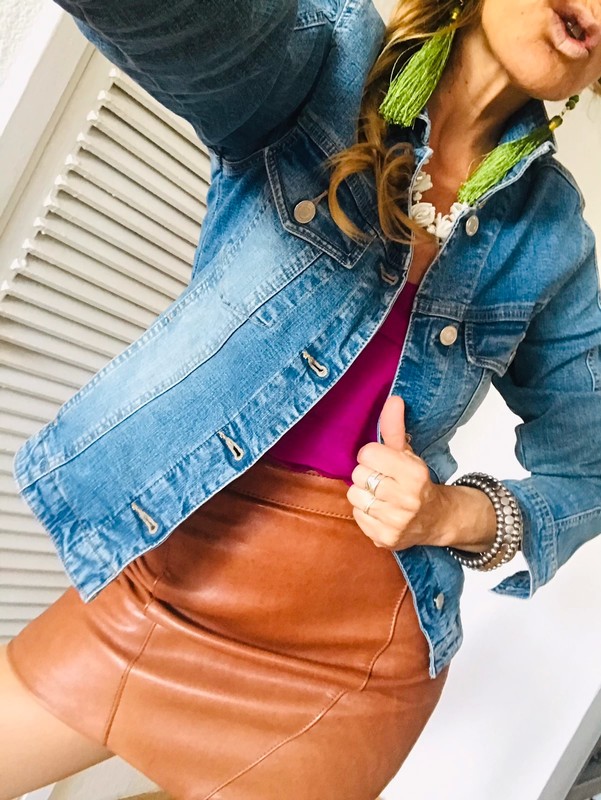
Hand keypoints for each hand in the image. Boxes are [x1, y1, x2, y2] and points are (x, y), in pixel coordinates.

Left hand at [346, 395, 446, 549]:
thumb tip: (393, 399)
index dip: (373, 456)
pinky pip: (357, 516)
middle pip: (358, 475)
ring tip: (380, 495)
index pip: (367, 453)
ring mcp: (396, 522)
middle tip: (382, 480)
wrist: (436, 519)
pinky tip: (380, 511)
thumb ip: (395, 428)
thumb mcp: (408, 453)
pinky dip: (365, 513)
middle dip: (368, 475)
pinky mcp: (386, 539)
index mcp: (413, 474)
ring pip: (354, 496)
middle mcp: (406, 499)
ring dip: (364, 494)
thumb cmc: (417, 483)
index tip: (383, 462)